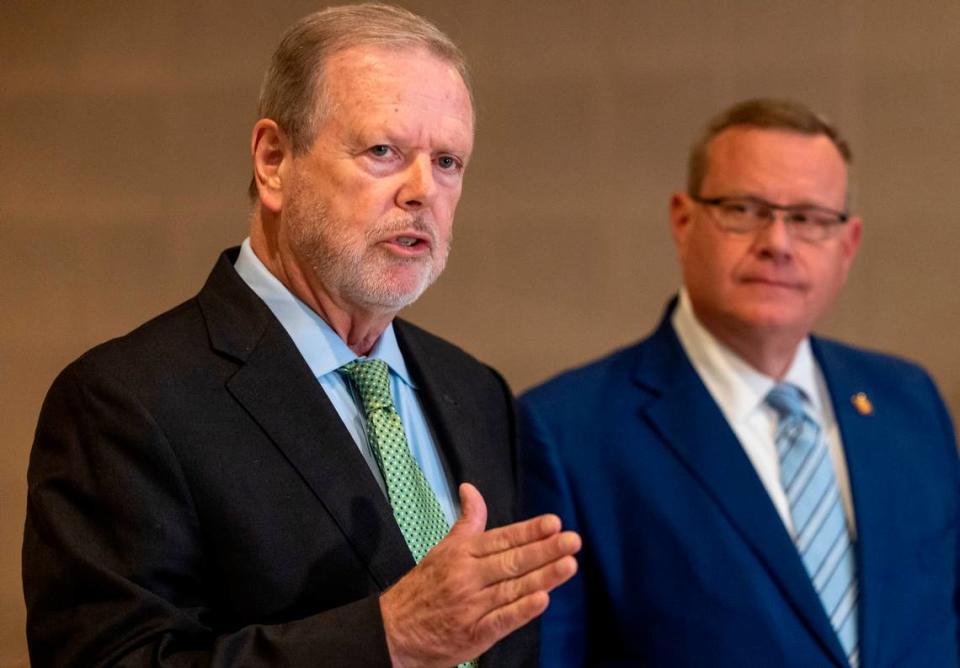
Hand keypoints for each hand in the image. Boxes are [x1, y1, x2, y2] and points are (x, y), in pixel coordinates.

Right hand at [379, 482, 580, 667]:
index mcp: (461, 553)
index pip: (501, 539)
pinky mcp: (473, 634)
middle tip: (573, 540)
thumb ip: (466, 522)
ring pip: (512, 588)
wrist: (393, 631)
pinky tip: (543, 600)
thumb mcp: (442, 549)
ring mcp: (471, 606)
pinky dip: (521, 610)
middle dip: (544, 550)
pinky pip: (501, 620)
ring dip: (543, 577)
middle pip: (511, 561)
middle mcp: (467, 576)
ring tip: (569, 565)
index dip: (529, 531)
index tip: (554, 523)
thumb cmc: (423, 587)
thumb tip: (470, 488)